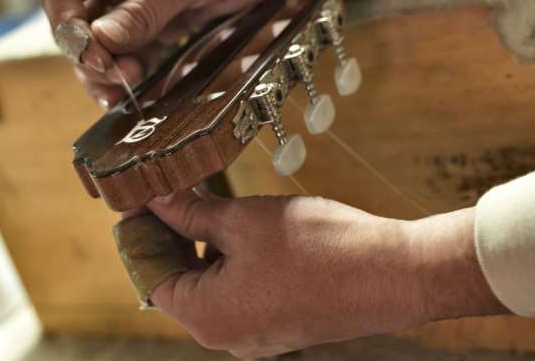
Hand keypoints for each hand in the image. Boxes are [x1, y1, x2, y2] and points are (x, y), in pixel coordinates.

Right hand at [38, 0, 328, 107]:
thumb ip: (144, 9)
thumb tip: (102, 44)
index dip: (67, 25)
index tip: (93, 52)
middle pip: (80, 24)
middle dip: (90, 55)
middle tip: (119, 77)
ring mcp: (143, 0)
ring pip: (107, 44)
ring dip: (110, 70)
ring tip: (128, 89)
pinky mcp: (167, 21)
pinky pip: (139, 51)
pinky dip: (136, 72)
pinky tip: (139, 89)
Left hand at [147, 191, 505, 358]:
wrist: (393, 273)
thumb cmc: (319, 248)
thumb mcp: (243, 220)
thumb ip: (192, 213)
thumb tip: (158, 202)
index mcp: (208, 316)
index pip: (152, 277)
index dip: (142, 237)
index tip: (141, 206)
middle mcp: (228, 336)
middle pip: (181, 284)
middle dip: (174, 239)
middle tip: (173, 198)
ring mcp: (257, 335)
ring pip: (212, 286)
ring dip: (205, 248)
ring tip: (210, 207)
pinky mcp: (280, 324)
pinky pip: (240, 293)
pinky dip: (232, 263)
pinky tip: (242, 231)